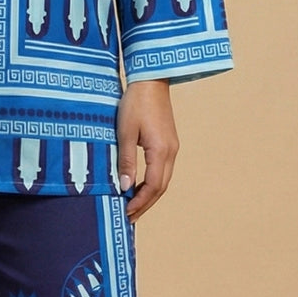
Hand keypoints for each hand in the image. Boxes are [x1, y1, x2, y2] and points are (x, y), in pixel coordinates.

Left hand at [115, 79, 178, 220]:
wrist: (151, 79)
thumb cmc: (136, 102)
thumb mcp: (125, 132)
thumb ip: (126, 160)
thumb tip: (125, 186)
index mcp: (161, 151)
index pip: (153, 186)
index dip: (140, 202)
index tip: (126, 212)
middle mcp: (171, 152)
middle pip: (161, 187)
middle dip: (145, 204)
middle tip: (129, 217)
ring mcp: (172, 147)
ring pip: (163, 179)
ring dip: (149, 194)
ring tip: (133, 205)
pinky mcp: (168, 142)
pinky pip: (162, 169)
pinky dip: (152, 182)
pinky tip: (139, 185)